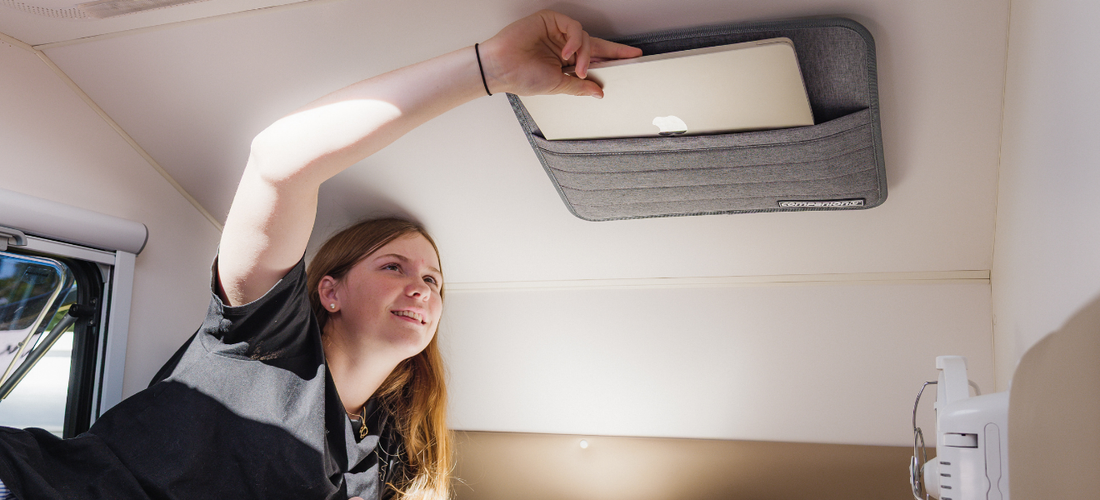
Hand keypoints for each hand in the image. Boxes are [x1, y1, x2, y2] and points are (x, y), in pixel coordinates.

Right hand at [479, 10, 641, 97]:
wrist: (502, 68)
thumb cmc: (522, 77)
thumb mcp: (557, 85)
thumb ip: (579, 86)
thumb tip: (598, 92)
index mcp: (565, 61)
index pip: (594, 58)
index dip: (613, 58)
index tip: (633, 58)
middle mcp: (564, 46)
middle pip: (595, 45)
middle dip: (613, 51)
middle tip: (630, 55)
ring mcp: (557, 32)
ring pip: (585, 38)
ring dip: (585, 54)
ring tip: (577, 68)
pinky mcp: (550, 20)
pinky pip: (573, 27)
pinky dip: (574, 40)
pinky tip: (567, 52)